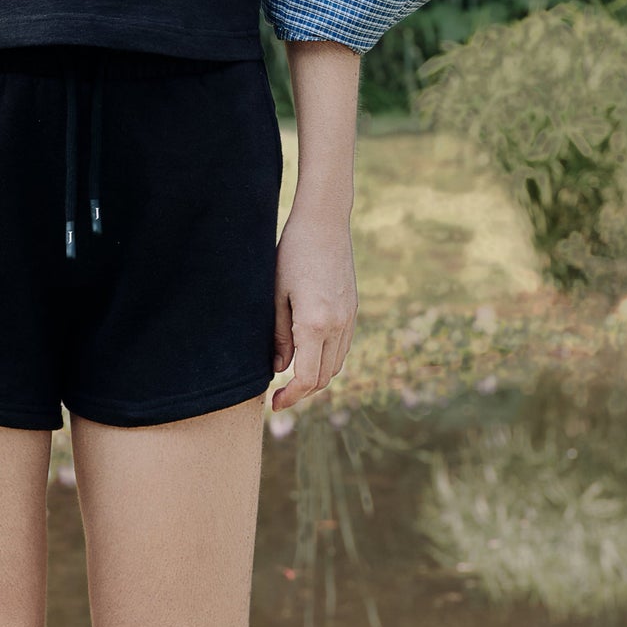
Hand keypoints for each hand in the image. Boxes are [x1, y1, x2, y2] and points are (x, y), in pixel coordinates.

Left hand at [270, 201, 356, 409]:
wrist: (324, 223)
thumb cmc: (292, 254)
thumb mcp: (276, 295)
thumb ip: (279, 336)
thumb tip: (280, 369)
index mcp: (316, 324)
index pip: (307, 378)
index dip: (290, 397)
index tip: (274, 403)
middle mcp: (338, 326)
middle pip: (324, 378)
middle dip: (302, 392)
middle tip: (279, 395)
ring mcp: (349, 318)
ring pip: (336, 365)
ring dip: (315, 377)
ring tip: (291, 377)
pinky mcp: (353, 310)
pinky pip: (342, 347)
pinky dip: (326, 359)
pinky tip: (308, 354)